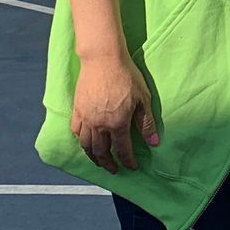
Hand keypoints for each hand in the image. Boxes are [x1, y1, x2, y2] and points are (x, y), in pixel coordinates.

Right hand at [70, 51, 158, 172]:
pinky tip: (85, 141)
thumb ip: (146, 122)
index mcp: (117, 123)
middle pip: (101, 152)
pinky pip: (76, 130)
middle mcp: (99, 125)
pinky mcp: (77, 109)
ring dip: (93, 156)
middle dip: (108, 164)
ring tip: (99, 161)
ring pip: (86, 145)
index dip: (128, 161)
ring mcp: (86, 117)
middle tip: (114, 170)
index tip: (131, 167)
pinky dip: (81, 140)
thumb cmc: (126, 76)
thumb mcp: (143, 98)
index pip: (122, 150)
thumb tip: (153, 143)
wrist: (103, 59)